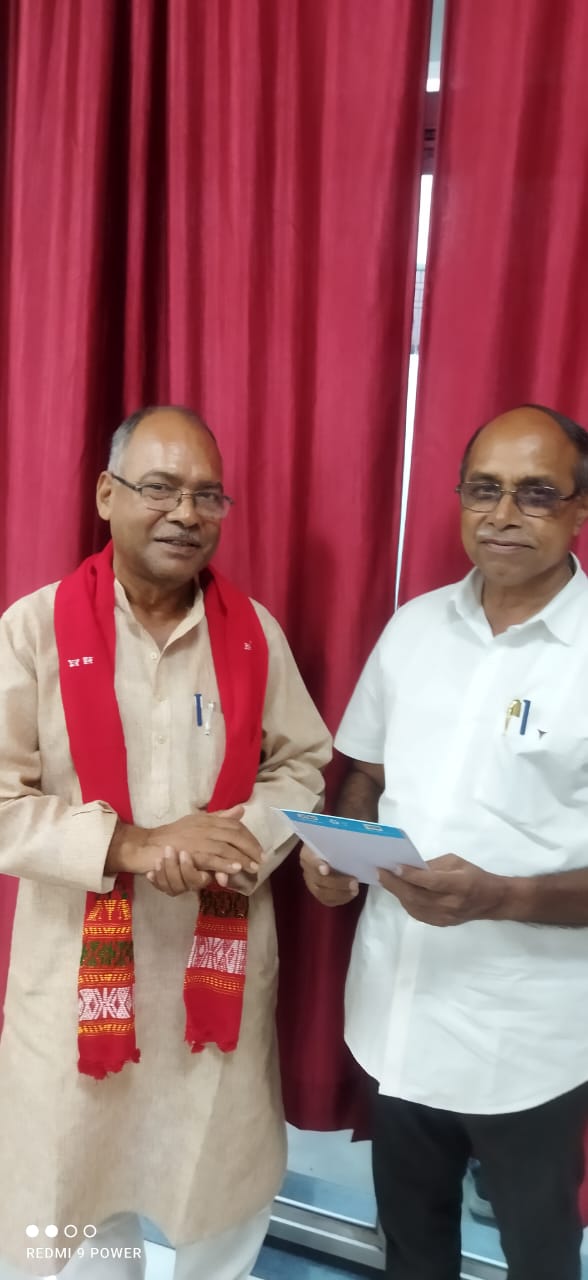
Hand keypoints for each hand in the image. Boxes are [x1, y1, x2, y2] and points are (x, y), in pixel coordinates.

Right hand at [146, 808, 262, 895]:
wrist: (146, 845)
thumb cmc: (171, 837)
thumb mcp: (196, 823)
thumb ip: (219, 818)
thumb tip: (241, 810)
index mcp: (206, 819)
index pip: (233, 824)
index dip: (248, 836)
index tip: (258, 848)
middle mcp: (204, 826)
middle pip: (234, 834)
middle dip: (250, 847)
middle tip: (261, 860)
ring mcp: (197, 839)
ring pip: (226, 847)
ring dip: (242, 857)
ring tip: (253, 867)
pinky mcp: (191, 853)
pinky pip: (212, 858)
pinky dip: (226, 864)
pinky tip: (236, 869)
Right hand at [300, 844, 358, 906]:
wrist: (331, 850)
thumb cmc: (335, 843)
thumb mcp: (336, 839)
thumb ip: (342, 844)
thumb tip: (356, 848)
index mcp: (308, 852)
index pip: (310, 859)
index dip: (317, 865)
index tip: (326, 869)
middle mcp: (307, 868)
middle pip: (318, 880)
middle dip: (337, 883)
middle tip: (354, 882)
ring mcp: (310, 881)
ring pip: (321, 893)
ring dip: (340, 893)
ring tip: (355, 889)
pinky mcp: (317, 891)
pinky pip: (326, 900)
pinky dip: (340, 899)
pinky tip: (350, 894)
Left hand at [378, 854, 507, 925]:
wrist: (491, 900)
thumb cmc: (474, 875)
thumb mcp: (456, 862)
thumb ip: (433, 865)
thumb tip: (410, 867)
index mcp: (460, 885)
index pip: (432, 882)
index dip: (412, 875)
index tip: (394, 866)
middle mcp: (451, 904)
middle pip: (417, 896)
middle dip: (395, 884)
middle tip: (380, 873)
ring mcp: (445, 917)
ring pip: (414, 907)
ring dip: (398, 893)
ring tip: (386, 881)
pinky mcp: (440, 924)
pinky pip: (417, 914)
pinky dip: (406, 902)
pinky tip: (400, 892)